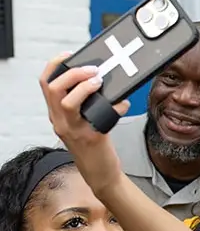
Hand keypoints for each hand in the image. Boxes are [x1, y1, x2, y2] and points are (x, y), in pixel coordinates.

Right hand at [39, 54, 129, 195]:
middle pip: (52, 88)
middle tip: (92, 70)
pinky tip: (123, 105)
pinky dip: (115, 107)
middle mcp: (60, 122)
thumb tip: (102, 79)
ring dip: (84, 87)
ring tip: (99, 82)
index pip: (46, 84)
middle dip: (72, 73)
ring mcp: (73, 131)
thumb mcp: (84, 121)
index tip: (70, 55)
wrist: (101, 174)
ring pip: (66, 102)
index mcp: (57, 114)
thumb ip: (87, 103)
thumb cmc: (95, 146)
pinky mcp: (91, 138)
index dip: (55, 65)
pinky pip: (101, 118)